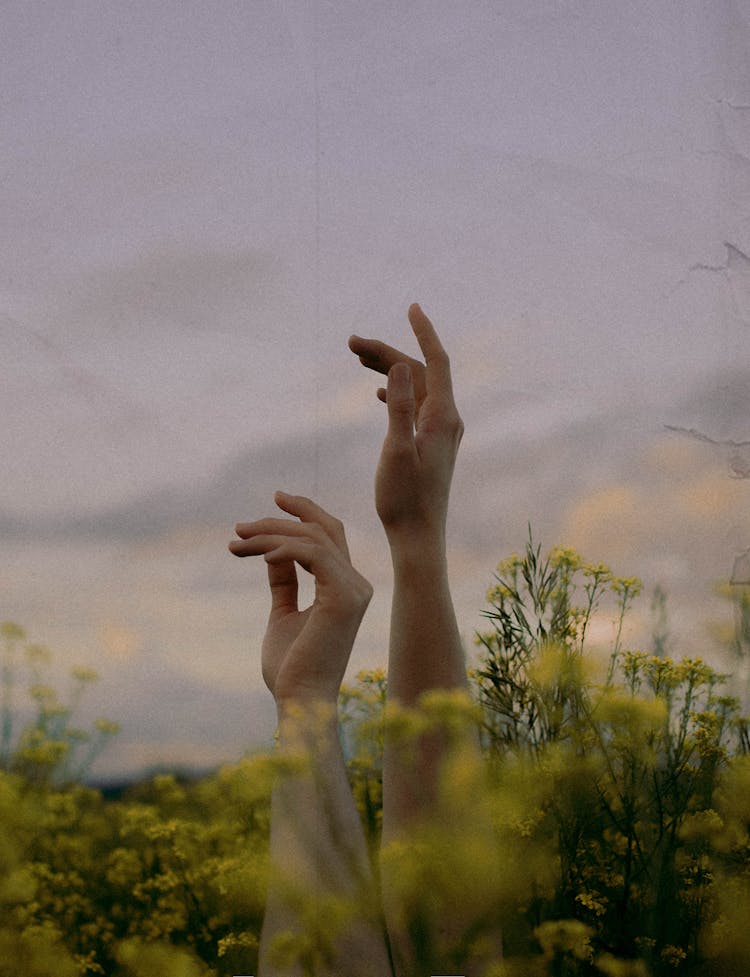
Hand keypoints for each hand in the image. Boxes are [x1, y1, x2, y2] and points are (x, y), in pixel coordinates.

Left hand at [229, 492, 372, 708]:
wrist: (298, 700)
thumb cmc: (291, 667)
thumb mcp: (283, 613)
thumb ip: (284, 581)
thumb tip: (272, 553)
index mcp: (346, 587)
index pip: (329, 537)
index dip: (304, 513)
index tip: (274, 500)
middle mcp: (357, 584)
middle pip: (324, 529)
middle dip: (283, 518)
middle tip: (241, 525)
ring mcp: (353, 589)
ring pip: (313, 538)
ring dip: (271, 534)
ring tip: (238, 541)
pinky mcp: (343, 597)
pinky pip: (313, 555)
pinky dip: (283, 549)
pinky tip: (258, 556)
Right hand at [349, 304, 462, 544]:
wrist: (418, 536)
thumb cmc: (405, 499)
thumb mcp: (396, 450)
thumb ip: (400, 407)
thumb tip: (399, 366)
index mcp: (442, 417)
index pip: (436, 362)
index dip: (424, 331)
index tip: (411, 307)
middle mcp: (447, 420)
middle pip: (419, 372)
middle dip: (387, 352)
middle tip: (350, 342)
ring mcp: (440, 432)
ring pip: (415, 388)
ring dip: (388, 370)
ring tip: (356, 357)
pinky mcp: (431, 444)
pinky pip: (416, 405)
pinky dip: (396, 392)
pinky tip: (379, 392)